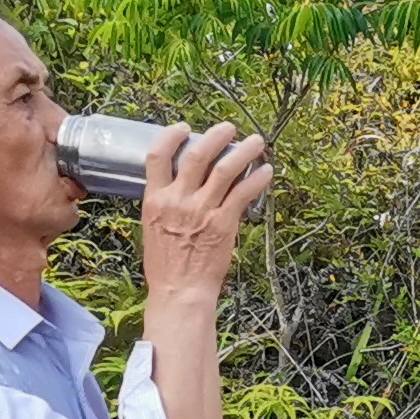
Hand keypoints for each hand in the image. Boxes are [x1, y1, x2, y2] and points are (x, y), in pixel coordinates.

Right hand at [141, 124, 272, 309]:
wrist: (180, 291)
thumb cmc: (167, 266)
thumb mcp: (153, 228)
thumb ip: (165, 203)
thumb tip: (181, 185)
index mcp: (154, 199)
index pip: (157, 156)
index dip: (171, 136)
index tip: (184, 128)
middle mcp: (178, 200)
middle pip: (197, 154)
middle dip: (215, 135)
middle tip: (229, 127)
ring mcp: (202, 210)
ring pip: (225, 169)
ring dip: (243, 151)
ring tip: (255, 141)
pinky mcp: (223, 223)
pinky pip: (243, 194)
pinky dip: (257, 180)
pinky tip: (266, 172)